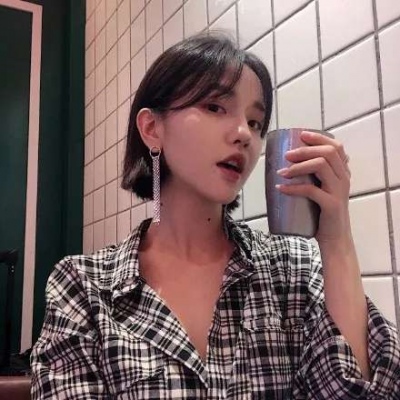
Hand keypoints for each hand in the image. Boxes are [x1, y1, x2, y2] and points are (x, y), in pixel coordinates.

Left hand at [276, 130, 351, 244]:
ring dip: (298, 166)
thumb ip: (313, 178)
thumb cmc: (323, 214)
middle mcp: (343, 179)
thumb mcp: (322, 191)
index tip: (301, 135)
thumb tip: (286, 166)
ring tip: (281, 172)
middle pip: (327, 153)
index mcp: (342, 173)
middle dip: (305, 150)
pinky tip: (281, 188)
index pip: (336, 147)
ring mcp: (338, 191)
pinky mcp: (331, 205)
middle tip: (286, 155)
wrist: (334, 240)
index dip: (319, 138)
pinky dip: (293, 188)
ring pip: (321, 166)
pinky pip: (311, 190)